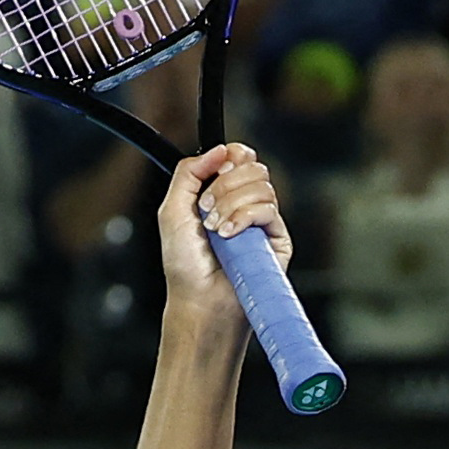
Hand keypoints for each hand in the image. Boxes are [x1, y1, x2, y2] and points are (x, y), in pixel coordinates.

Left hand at [156, 143, 288, 317]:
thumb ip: (188, 173)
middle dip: (224, 186)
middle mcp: (243, 202)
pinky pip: (268, 208)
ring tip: (216, 230)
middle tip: (206, 211)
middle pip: (252, 166)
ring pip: (261, 184)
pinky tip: (230, 235)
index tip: (218, 167)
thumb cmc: (185, 265)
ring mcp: (261, 219)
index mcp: (220, 193)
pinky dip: (245, 217)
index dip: (231, 155)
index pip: (238, 156)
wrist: (200, 299)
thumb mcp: (172, 211)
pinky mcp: (276, 237)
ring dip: (231, 204)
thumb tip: (218, 149)